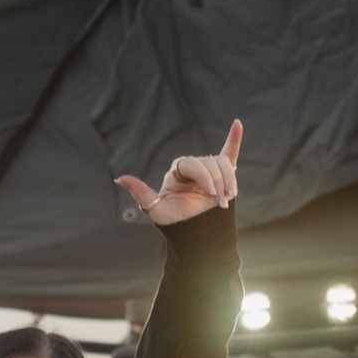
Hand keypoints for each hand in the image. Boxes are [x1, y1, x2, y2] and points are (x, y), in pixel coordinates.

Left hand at [115, 120, 241, 226]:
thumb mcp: (157, 209)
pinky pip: (229, 153)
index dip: (204, 176)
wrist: (195, 233)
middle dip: (218, 182)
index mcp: (178, 172)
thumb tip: (120, 178)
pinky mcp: (222, 175)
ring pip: (223, 164)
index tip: (210, 193)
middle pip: (209, 163)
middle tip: (220, 202)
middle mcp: (193, 168)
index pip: (192, 164)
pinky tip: (237, 124)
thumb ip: (141, 193)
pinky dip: (234, 140)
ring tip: (229, 197)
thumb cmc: (175, 222)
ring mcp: (208, 171)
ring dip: (229, 179)